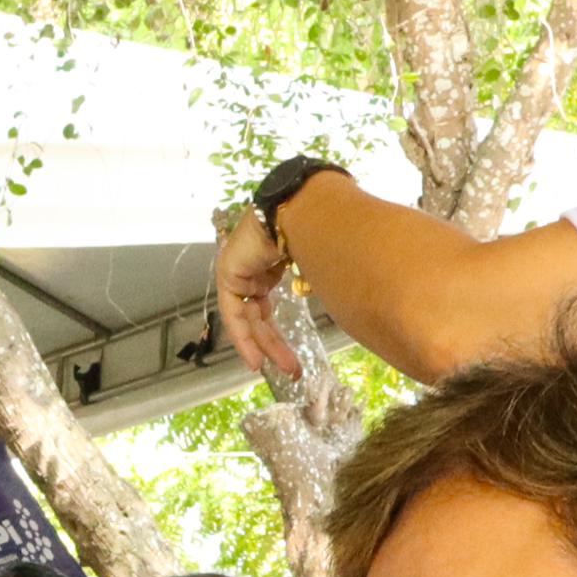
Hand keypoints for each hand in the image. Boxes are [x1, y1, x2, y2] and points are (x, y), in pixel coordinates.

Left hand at [216, 208, 307, 387]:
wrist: (302, 207)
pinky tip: (255, 360)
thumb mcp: (318, 266)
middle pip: (259, 316)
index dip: (275, 335)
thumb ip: (317, 285)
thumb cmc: (320, 229)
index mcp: (267, 266)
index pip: (265, 307)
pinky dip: (244, 338)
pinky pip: (234, 314)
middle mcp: (250, 269)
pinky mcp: (228, 273)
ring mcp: (237, 270)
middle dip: (276, 345)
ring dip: (265, 347)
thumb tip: (348, 295)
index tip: (292, 358)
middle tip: (294, 369)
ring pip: (248, 319)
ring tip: (283, 370)